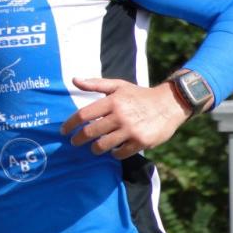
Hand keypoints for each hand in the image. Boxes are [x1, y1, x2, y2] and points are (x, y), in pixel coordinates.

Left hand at [59, 77, 191, 159]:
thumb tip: (74, 80)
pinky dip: (114, 153)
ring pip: (103, 145)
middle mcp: (120, 116)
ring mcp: (131, 130)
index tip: (64, 131)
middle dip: (79, 139)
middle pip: (91, 132)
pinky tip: (112, 150)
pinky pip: (120, 153)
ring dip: (95, 149)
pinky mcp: (141, 142)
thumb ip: (95, 84)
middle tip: (74, 142)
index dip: (70, 124)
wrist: (169, 104)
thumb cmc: (139, 95)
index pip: (84, 115)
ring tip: (93, 148)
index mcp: (112, 101)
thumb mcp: (118, 85)